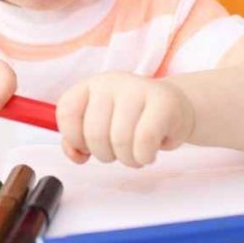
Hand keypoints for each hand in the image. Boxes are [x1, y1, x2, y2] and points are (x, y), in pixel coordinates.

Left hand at [56, 72, 194, 167]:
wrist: (176, 108)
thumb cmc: (133, 121)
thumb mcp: (101, 126)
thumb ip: (79, 140)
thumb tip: (76, 155)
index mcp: (90, 86)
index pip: (67, 112)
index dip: (74, 138)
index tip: (88, 147)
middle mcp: (110, 82)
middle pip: (94, 134)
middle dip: (105, 155)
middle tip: (119, 152)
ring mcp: (137, 89)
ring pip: (120, 140)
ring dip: (128, 160)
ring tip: (137, 154)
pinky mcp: (163, 102)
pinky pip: (145, 140)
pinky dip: (144, 157)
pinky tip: (149, 154)